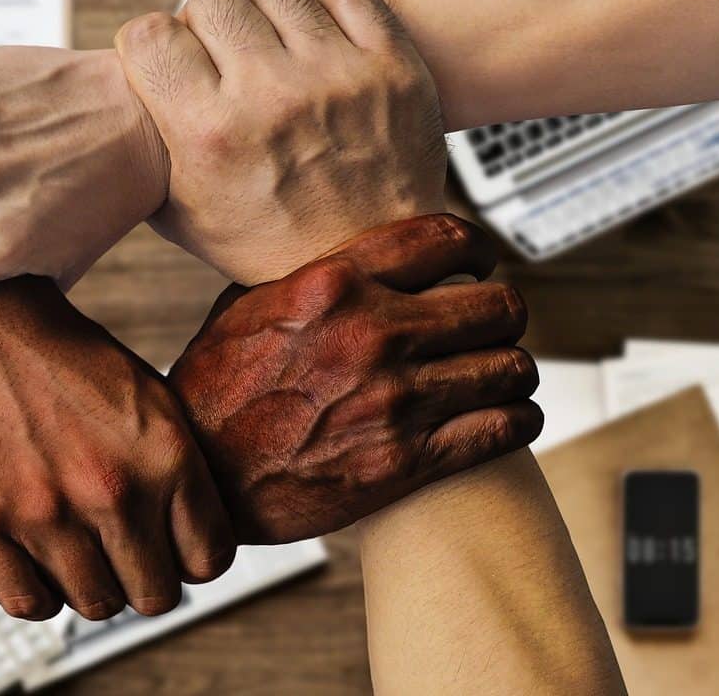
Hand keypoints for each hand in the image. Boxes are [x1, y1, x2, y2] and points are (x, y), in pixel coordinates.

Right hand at [0, 278, 234, 620]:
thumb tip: (199, 547)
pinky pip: (31, 604)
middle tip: (120, 551)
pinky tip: (34, 554)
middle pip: (155, 595)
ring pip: (96, 604)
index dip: (190, 558)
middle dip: (143, 576)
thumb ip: (178, 471)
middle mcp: (109, 490)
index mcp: (164, 454)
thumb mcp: (149, 397)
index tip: (170, 546)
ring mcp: (40, 513)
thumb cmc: (62, 358)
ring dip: (90, 582)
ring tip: (74, 545)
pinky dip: (38, 589)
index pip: (208, 561)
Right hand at [115, 0, 447, 284]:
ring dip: (266, 21)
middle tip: (222, 64)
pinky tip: (317, 47)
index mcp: (211, 136)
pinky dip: (325, 12)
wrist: (368, 267)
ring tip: (274, 59)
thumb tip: (115, 101)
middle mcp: (272, 98)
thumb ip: (145, 151)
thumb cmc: (268, 245)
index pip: (150, 35)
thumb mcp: (183, 215)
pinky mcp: (391, 66)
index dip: (151, 46)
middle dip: (206, 30)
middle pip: (211, 2)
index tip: (166, 63)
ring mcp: (337, 77)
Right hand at [169, 215, 541, 543]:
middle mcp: (372, 334)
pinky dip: (516, 420)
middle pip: (497, 306)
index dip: (478, 247)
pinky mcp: (407, 461)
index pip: (445, 240)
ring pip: (511, 367)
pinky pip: (504, 428)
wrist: (201, 477)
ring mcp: (395, 400)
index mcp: (334, 284)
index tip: (480, 261)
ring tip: (499, 375)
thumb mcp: (247, 307)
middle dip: (502, 314)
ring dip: (511, 370)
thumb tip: (354, 255)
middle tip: (492, 325)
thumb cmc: (215, 391)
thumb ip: (310, 275)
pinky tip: (506, 417)